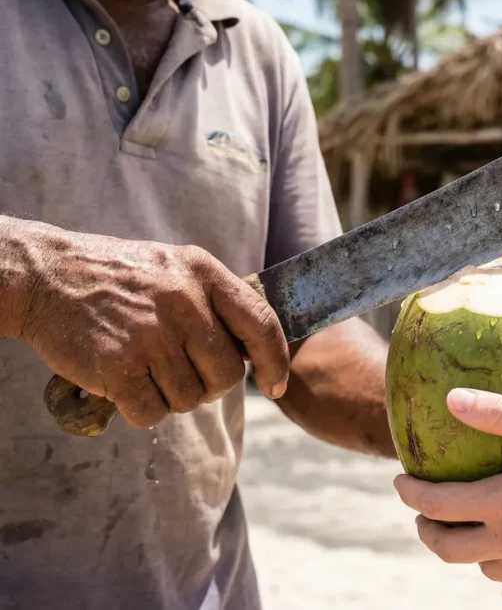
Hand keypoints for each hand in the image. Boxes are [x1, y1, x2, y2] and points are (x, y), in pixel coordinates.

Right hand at [15, 224, 288, 427]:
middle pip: (227, 374)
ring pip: (189, 398)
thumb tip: (254, 347)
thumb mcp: (176, 267)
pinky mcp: (120, 366)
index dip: (275, 361)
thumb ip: (216, 300)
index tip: (276, 385)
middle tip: (181, 373)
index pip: (261, 324)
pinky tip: (123, 382)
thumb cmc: (119, 277)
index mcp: (204, 274)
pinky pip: (152, 413)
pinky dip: (140, 409)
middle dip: (209, 384)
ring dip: (169, 395)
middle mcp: (185, 303)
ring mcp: (153, 335)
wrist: (47, 275)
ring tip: (144, 366)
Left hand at [394, 387, 501, 594]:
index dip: (410, 493)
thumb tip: (451, 399)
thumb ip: (500, 414)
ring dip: (467, 546)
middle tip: (423, 511)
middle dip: (426, 529)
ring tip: (471, 522)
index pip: (437, 505)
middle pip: (448, 549)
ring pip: (483, 566)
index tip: (399, 480)